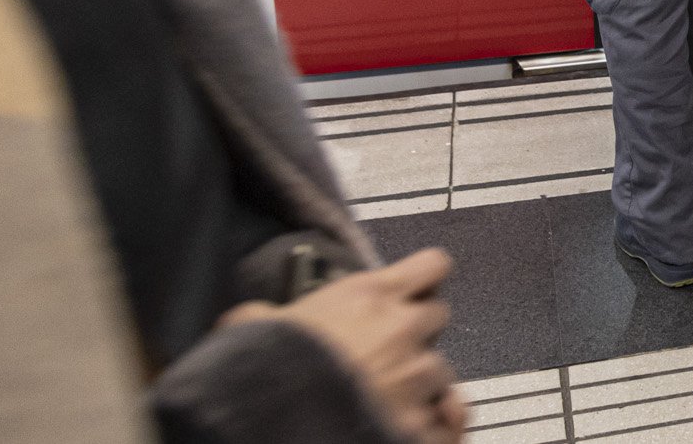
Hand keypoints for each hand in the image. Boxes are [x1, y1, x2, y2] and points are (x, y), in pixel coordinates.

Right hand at [220, 248, 462, 443]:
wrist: (271, 424)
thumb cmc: (267, 375)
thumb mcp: (255, 330)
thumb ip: (263, 315)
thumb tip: (247, 317)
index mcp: (370, 296)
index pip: (431, 265)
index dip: (424, 278)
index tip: (413, 289)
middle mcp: (402, 330)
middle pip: (438, 316)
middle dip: (417, 333)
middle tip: (386, 351)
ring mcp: (415, 379)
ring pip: (442, 373)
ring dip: (421, 384)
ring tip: (387, 398)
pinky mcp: (418, 426)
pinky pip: (445, 425)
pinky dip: (431, 430)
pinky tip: (408, 432)